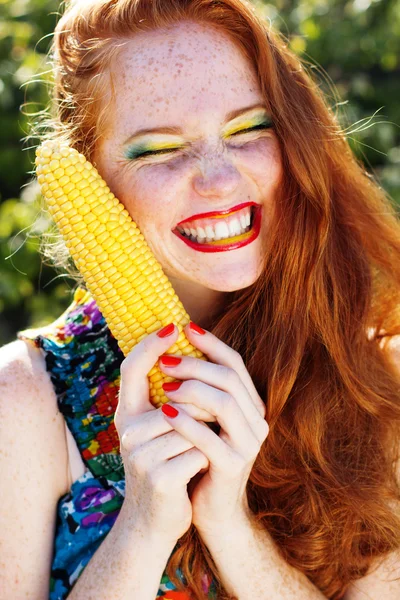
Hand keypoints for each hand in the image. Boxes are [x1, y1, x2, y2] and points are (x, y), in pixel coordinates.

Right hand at [115, 324, 216, 544]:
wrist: (154, 522)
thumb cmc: (164, 466)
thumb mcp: (159, 431)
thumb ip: (167, 400)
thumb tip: (192, 357)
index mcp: (126, 414)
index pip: (132, 368)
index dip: (151, 344)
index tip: (173, 326)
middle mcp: (126, 431)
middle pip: (178, 396)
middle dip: (203, 406)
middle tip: (212, 421)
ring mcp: (140, 455)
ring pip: (191, 425)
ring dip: (206, 435)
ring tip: (201, 449)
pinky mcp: (158, 478)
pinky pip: (197, 453)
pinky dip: (206, 460)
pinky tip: (198, 471)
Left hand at [158, 322, 268, 535]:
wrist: (208, 509)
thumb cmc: (199, 457)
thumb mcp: (201, 419)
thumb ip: (198, 390)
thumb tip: (174, 348)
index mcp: (250, 405)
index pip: (235, 364)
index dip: (211, 343)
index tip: (185, 327)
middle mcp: (256, 420)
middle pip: (230, 378)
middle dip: (196, 364)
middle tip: (165, 360)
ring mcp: (248, 444)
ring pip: (226, 403)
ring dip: (192, 388)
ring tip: (163, 386)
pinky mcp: (233, 466)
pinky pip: (210, 437)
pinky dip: (186, 421)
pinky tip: (163, 411)